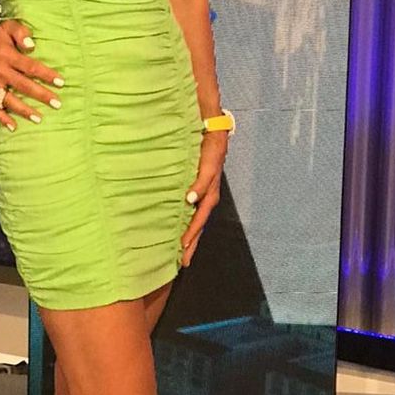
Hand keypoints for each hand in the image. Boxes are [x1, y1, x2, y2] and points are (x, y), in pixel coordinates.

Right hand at [0, 18, 64, 130]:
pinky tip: (13, 127)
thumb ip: (21, 33)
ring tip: (38, 118)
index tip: (60, 82)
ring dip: (24, 111)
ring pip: (8, 100)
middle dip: (41, 95)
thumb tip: (31, 45)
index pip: (30, 67)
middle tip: (57, 103)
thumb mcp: (9, 27)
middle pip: (23, 86)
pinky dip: (2, 118)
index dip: (46, 75)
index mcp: (6, 55)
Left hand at [180, 131, 227, 266]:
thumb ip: (201, 182)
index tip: (182, 248)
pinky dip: (189, 222)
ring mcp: (204, 193)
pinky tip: (180, 227)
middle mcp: (207, 197)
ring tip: (182, 251)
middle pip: (199, 225)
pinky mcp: (200, 188)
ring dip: (191, 236)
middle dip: (192, 243)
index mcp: (210, 194)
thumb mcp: (208, 164)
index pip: (199, 219)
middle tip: (183, 262)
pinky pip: (194, 210)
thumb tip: (190, 201)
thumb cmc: (211, 147)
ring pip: (197, 220)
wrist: (213, 131)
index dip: (191, 234)